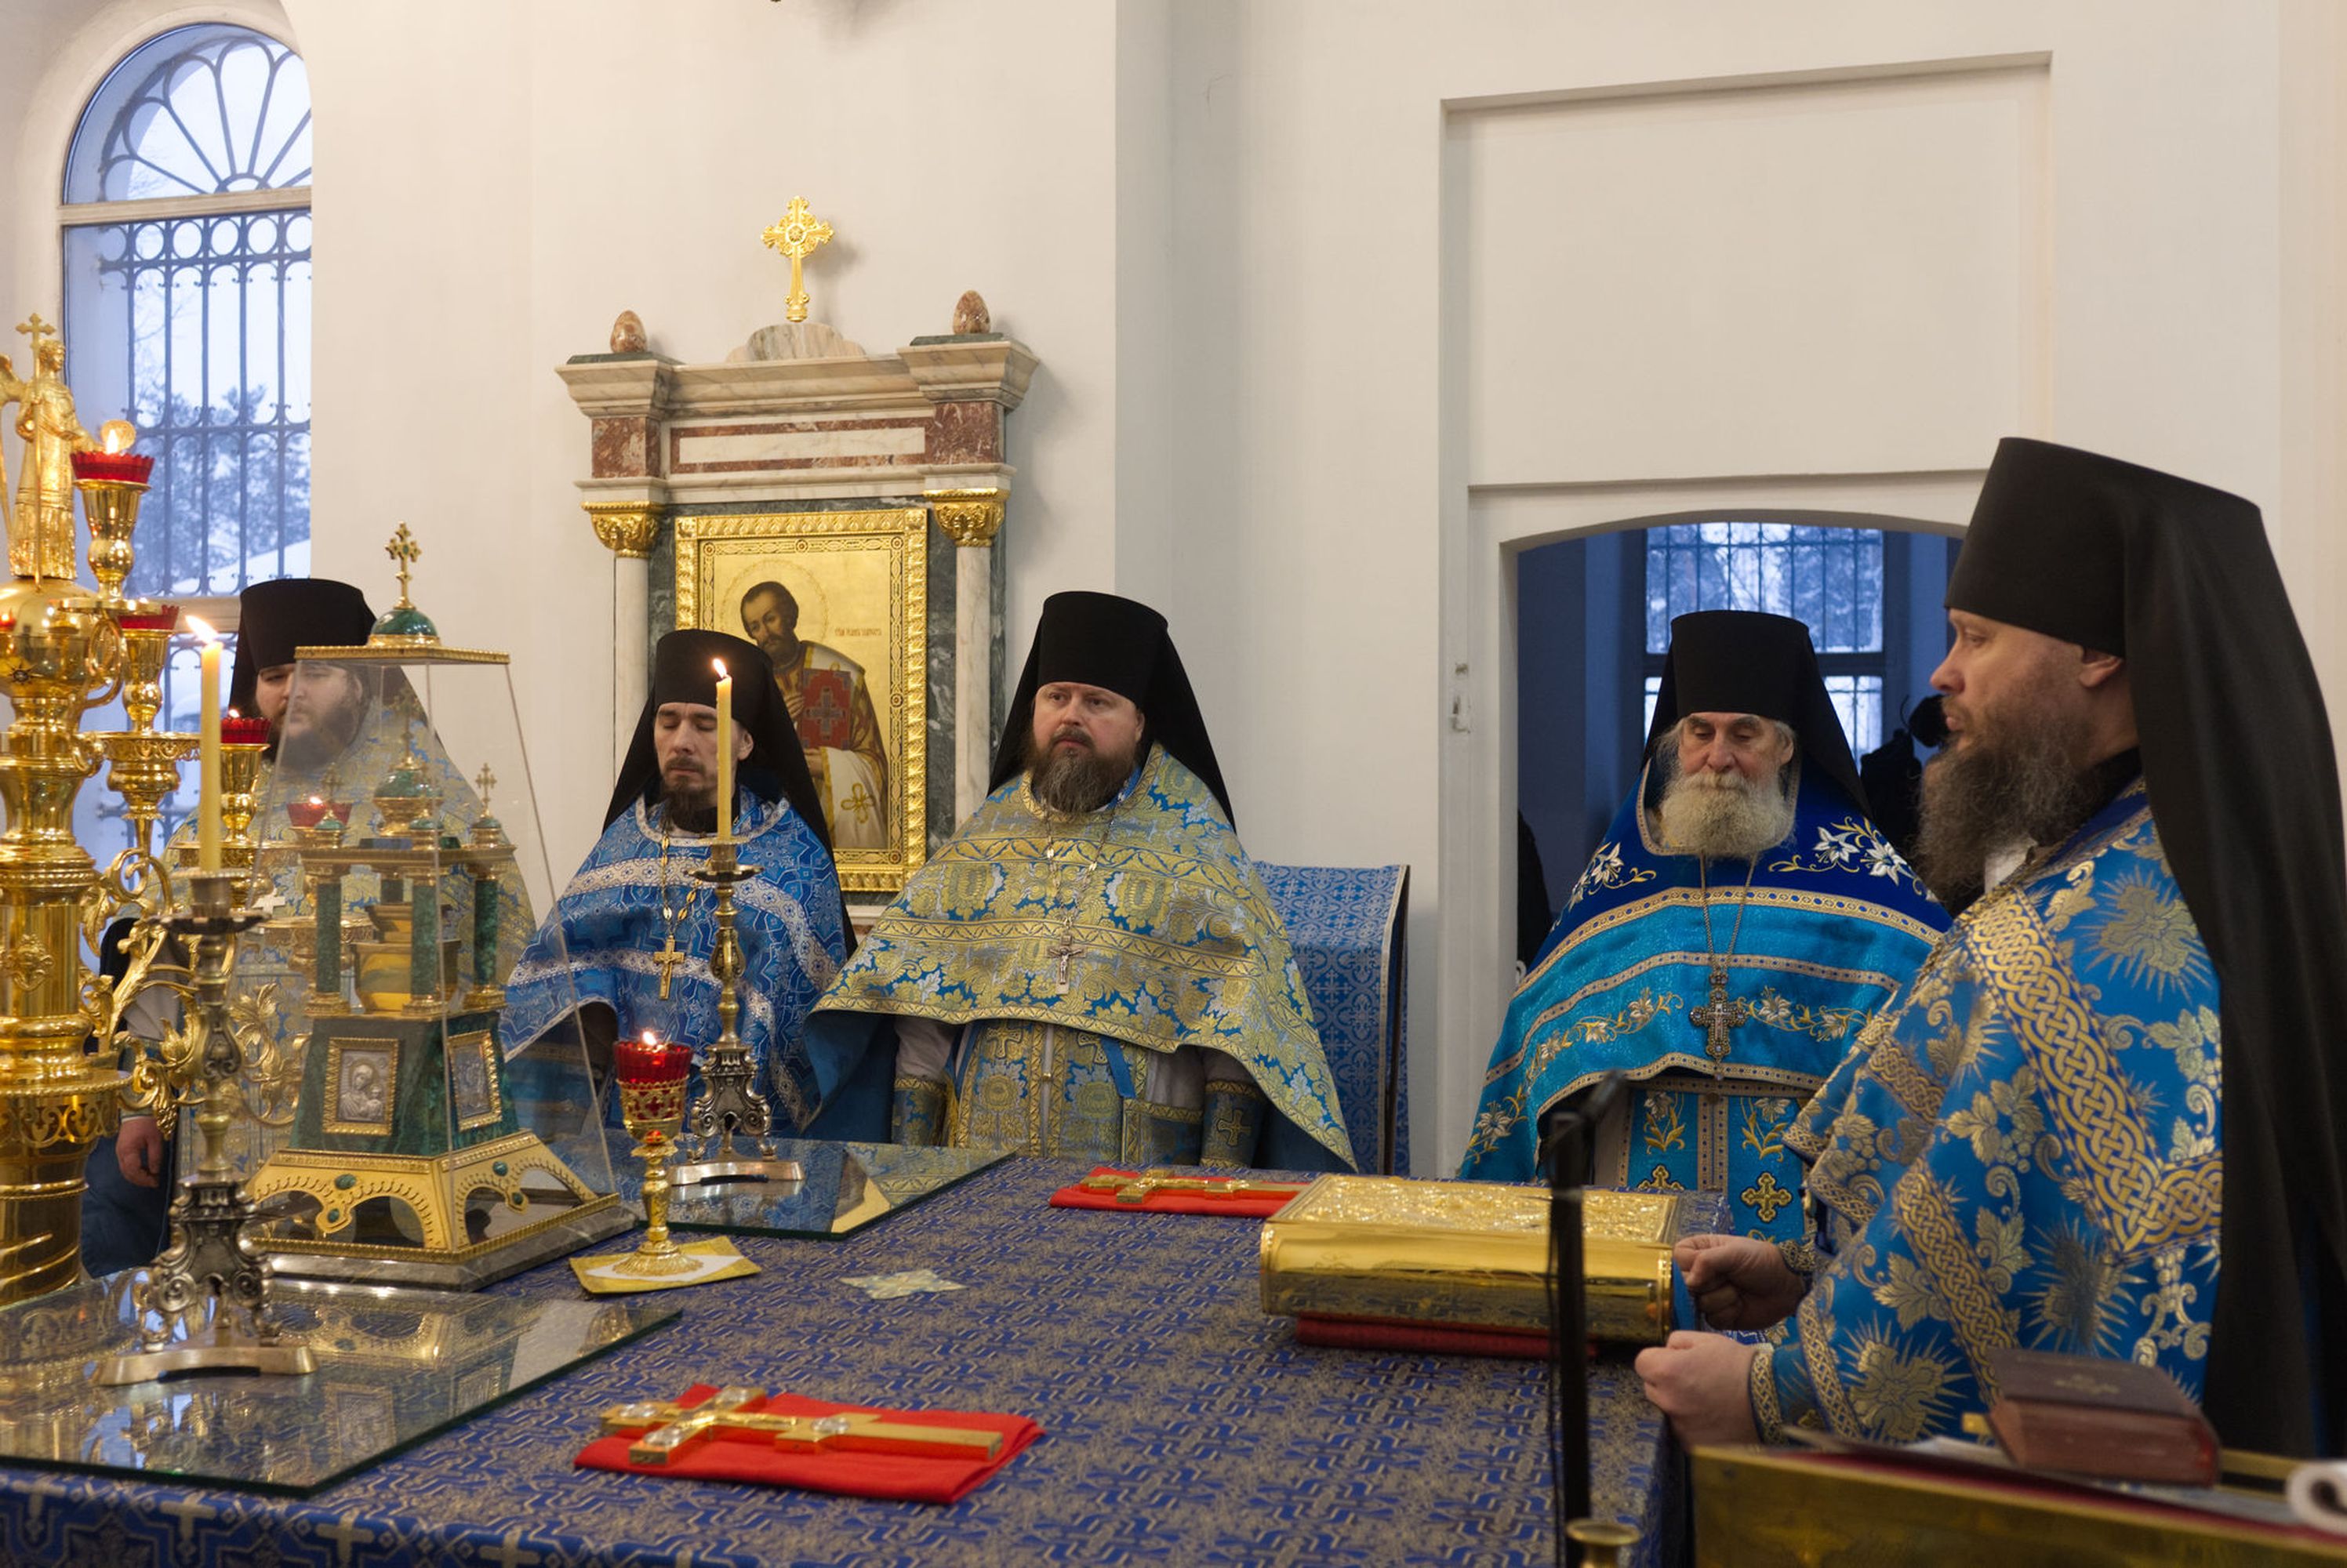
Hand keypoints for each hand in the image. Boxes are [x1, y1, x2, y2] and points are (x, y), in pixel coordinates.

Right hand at [117, 1115, 163, 1187]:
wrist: (138, 1109)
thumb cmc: (147, 1122)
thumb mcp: (155, 1139)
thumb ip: (155, 1157)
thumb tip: (155, 1172)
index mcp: (128, 1151)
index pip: (134, 1171)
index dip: (144, 1179)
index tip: (155, 1182)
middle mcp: (120, 1153)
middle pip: (127, 1173)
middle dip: (140, 1180)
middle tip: (154, 1182)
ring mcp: (119, 1151)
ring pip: (125, 1170)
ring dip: (137, 1176)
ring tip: (151, 1178)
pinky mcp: (121, 1148)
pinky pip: (125, 1164)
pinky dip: (134, 1170)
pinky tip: (145, 1170)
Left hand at [1635, 1330, 1760, 1445]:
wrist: (1773, 1398)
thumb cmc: (1740, 1365)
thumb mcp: (1707, 1340)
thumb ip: (1677, 1341)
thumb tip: (1666, 1350)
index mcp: (1667, 1371)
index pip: (1642, 1362)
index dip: (1657, 1359)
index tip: (1674, 1361)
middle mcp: (1668, 1401)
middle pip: (1651, 1387)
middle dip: (1665, 1382)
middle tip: (1694, 1379)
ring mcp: (1679, 1426)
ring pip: (1666, 1410)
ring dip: (1678, 1404)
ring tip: (1707, 1399)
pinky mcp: (1692, 1444)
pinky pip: (1682, 1429)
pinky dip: (1692, 1424)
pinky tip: (1714, 1416)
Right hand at [1676, 1232, 1804, 1329]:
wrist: (1786, 1285)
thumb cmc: (1761, 1260)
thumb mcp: (1734, 1252)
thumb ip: (1707, 1260)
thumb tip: (1688, 1282)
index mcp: (1697, 1253)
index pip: (1676, 1261)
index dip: (1690, 1267)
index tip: (1709, 1267)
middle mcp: (1697, 1275)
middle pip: (1684, 1287)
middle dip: (1711, 1284)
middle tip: (1730, 1277)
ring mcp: (1707, 1298)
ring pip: (1699, 1305)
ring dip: (1724, 1298)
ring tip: (1739, 1289)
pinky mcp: (1718, 1317)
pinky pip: (1712, 1320)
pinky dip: (1729, 1312)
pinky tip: (1741, 1305)